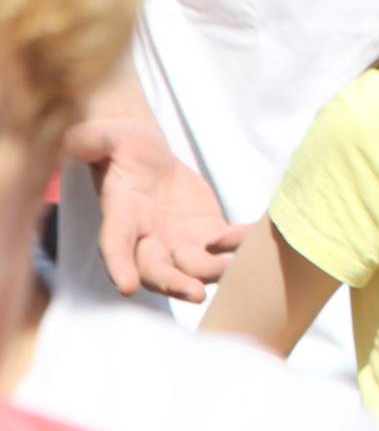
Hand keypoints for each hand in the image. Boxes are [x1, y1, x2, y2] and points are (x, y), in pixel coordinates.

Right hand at [63, 116, 245, 302]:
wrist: (148, 158)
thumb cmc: (123, 149)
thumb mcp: (107, 138)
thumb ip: (93, 141)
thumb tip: (73, 138)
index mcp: (120, 219)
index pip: (115, 247)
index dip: (119, 266)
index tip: (126, 285)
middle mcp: (147, 241)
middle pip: (158, 270)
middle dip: (174, 283)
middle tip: (193, 292)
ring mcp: (179, 242)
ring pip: (194, 267)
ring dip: (210, 272)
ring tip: (229, 270)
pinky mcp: (207, 233)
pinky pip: (226, 245)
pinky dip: (240, 245)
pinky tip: (254, 239)